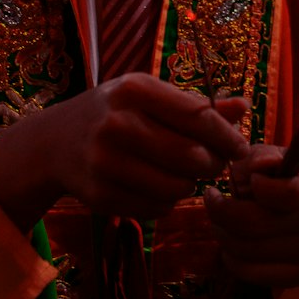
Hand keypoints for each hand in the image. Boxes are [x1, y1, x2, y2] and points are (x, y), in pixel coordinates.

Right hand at [0, 73, 250, 229]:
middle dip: (212, 164)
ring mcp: (105, 162)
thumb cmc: (115, 113)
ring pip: (178, 187)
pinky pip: (157, 208)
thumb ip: (194, 105)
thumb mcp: (149, 97)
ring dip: (189, 185)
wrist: (54, 142)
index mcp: (134, 90)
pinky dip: (165, 202)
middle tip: (212, 164)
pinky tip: (153, 185)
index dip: (227, 136)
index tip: (240, 148)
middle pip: (192, 156)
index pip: (198, 117)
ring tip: (179, 173)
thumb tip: (244, 107)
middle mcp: (117, 124)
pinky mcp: (100, 195)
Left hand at [203, 144, 298, 287]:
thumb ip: (257, 159)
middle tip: (212, 201)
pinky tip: (231, 244)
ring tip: (219, 222)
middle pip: (260, 224)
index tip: (248, 182)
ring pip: (251, 250)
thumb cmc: (271, 175)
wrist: (291, 206)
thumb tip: (257, 172)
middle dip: (223, 212)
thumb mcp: (262, 158)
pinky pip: (253, 273)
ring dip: (223, 235)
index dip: (261, 188)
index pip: (293, 193)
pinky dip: (231, 259)